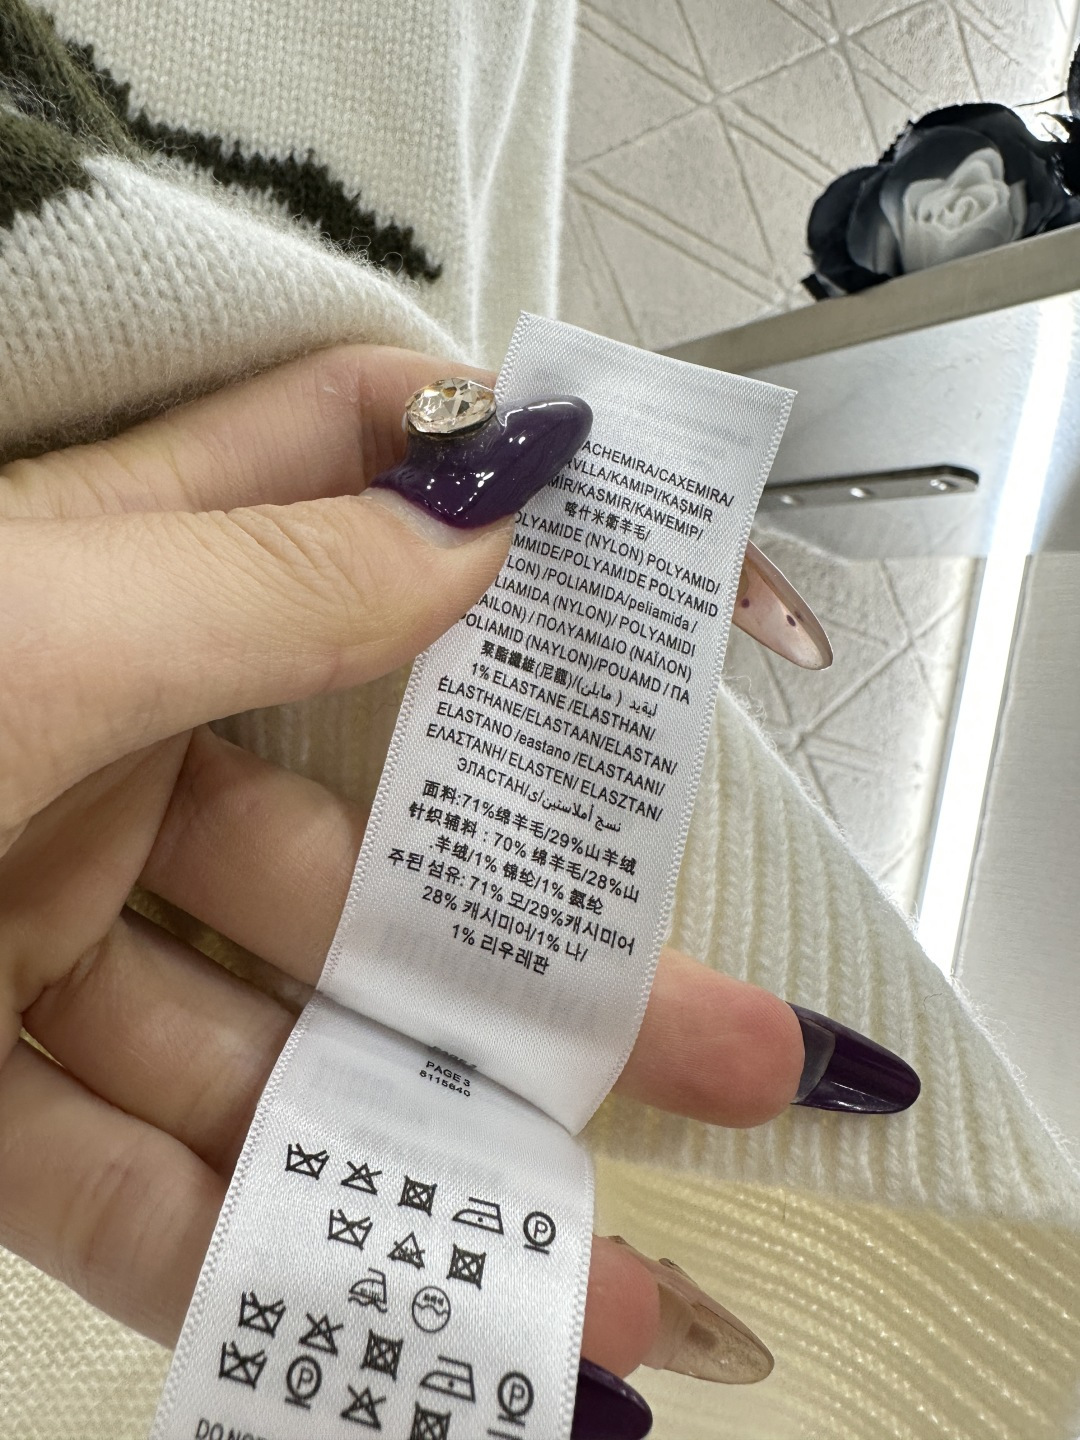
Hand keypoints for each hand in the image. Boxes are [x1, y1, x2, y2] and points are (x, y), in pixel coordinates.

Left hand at [0, 344, 819, 1392]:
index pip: (350, 487)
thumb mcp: (25, 629)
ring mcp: (51, 925)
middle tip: (736, 1045)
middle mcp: (110, 745)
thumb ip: (266, 577)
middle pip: (385, 857)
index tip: (657, 571)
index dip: (503, 503)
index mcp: (121, 581)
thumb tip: (487, 511)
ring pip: (290, 1054)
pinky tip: (400, 1335)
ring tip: (618, 1274)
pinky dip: (263, 1264)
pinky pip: (141, 1192)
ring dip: (444, 1164)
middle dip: (563, 963)